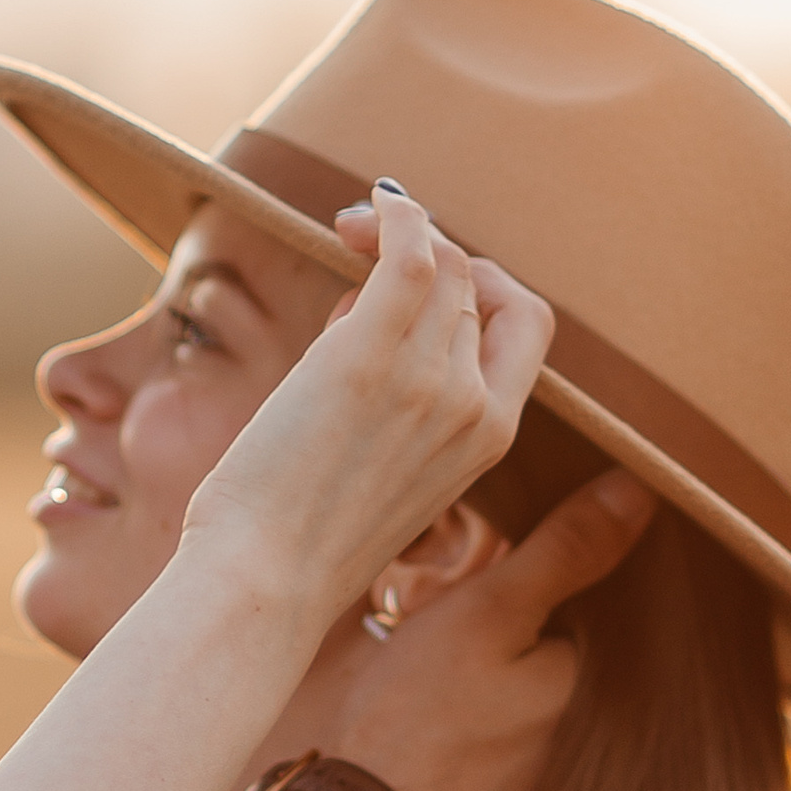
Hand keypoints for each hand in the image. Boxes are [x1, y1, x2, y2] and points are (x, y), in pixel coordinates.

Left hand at [177, 184, 554, 624]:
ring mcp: (429, 379)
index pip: (525, 327)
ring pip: (443, 264)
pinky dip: (395, 216)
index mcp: (491, 439)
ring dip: (396, 236)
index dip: (485, 285)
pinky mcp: (367, 356)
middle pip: (477, 286)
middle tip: (369, 252)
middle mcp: (475, 404)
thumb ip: (400, 402)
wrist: (264, 582)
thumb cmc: (299, 539)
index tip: (432, 279)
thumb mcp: (384, 471)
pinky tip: (369, 208)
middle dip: (433, 254)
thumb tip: (357, 310)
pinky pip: (409, 253)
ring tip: (346, 242)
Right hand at [317, 468, 655, 790]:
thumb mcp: (484, 616)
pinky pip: (528, 750)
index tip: (518, 569)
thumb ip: (563, 553)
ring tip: (458, 683)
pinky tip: (457, 730)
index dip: (566, 575)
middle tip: (472, 634)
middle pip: (581, 656)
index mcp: (605, 683)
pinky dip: (503, 733)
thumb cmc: (415, 724)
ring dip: (521, 684)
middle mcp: (606, 740)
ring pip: (552, 702)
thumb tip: (644, 490)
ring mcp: (569, 785)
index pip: (614, 603)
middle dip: (541, 632)